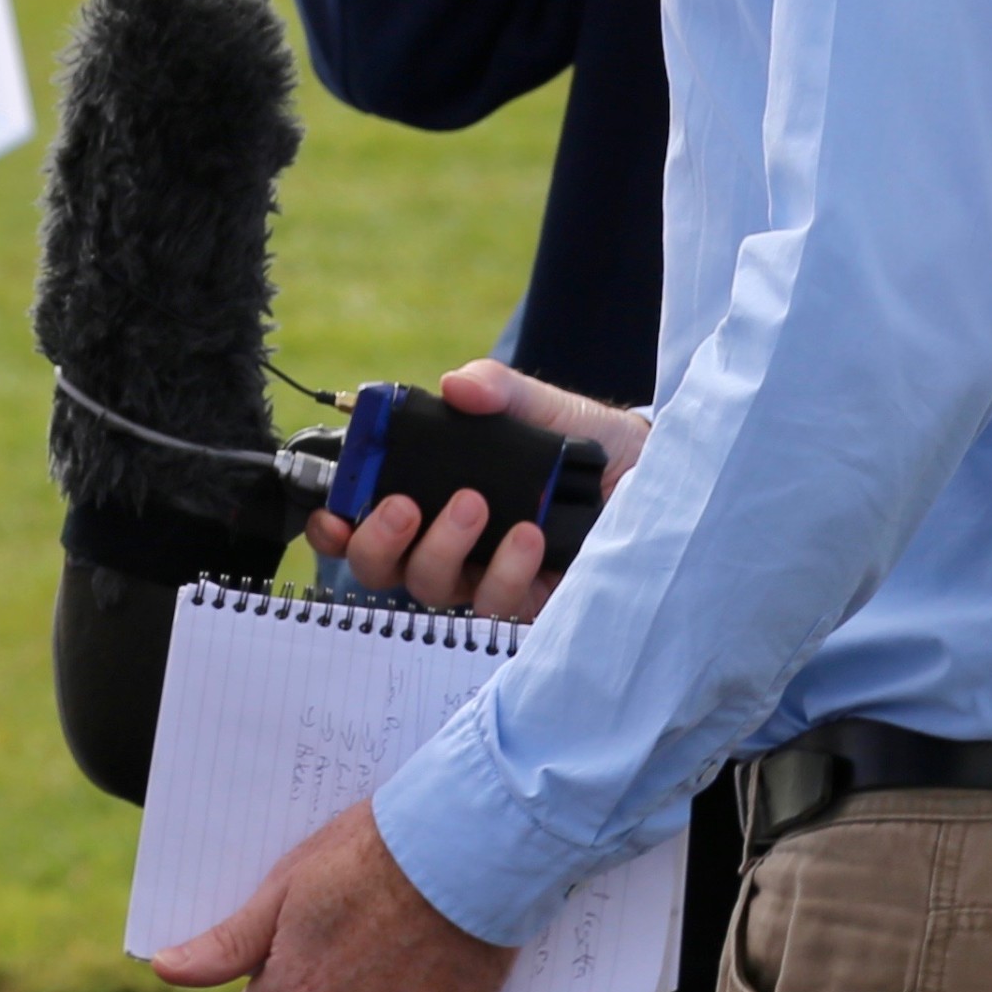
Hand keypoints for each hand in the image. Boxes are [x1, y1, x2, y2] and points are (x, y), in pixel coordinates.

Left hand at [148, 799, 515, 991]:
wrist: (463, 841)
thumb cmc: (369, 850)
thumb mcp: (285, 885)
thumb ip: (227, 942)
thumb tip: (165, 969)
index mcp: (300, 991)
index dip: (272, 981)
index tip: (293, 945)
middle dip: (323, 991)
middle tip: (347, 930)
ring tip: (392, 935)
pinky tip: (431, 949)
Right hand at [306, 363, 649, 625]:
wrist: (659, 478)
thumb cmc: (590, 445)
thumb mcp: (543, 406)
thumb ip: (498, 389)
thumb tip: (455, 384)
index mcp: (437, 498)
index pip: (365, 523)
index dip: (336, 526)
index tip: (333, 512)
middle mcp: (454, 547)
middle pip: (384, 571)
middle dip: (379, 542)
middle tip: (403, 505)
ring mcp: (490, 580)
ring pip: (435, 592)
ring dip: (443, 549)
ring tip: (477, 504)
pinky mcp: (532, 607)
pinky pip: (498, 606)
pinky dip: (505, 570)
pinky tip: (527, 534)